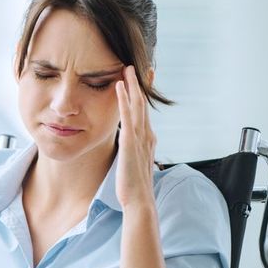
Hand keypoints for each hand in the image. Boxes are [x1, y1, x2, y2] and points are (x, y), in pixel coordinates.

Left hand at [115, 65, 156, 209]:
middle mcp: (147, 135)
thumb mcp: (135, 164)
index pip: (145, 113)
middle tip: (139, 66)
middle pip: (144, 104)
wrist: (139, 201)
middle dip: (142, 84)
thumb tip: (130, 149)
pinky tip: (119, 86)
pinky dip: (124, 99)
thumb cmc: (135, 186)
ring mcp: (139, 138)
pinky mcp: (129, 143)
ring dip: (132, 85)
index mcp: (148, 140)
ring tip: (128, 68)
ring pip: (137, 105)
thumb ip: (135, 153)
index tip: (144, 80)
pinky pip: (127, 116)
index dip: (144, 95)